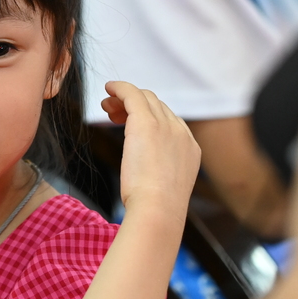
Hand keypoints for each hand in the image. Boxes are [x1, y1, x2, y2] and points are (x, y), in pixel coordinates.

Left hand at [101, 81, 200, 214]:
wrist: (159, 210)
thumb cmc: (156, 208)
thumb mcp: (165, 186)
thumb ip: (160, 170)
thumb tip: (144, 170)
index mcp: (190, 147)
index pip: (169, 120)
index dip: (148, 118)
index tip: (129, 124)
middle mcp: (181, 131)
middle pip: (157, 105)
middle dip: (135, 105)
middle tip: (114, 114)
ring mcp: (165, 125)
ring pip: (145, 97)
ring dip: (125, 98)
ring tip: (107, 107)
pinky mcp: (145, 122)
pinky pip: (131, 94)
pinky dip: (120, 88)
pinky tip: (109, 88)